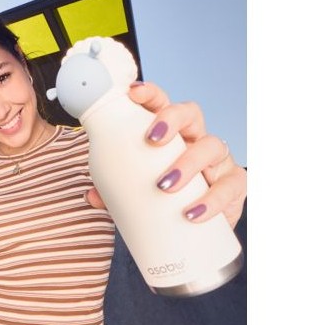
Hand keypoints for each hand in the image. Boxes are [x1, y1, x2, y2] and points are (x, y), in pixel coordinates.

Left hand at [86, 81, 245, 228]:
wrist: (195, 231)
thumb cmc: (163, 200)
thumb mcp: (136, 192)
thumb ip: (114, 191)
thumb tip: (91, 196)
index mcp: (170, 134)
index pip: (162, 103)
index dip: (150, 94)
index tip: (132, 94)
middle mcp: (196, 139)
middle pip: (191, 113)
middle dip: (171, 119)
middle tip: (151, 140)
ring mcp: (218, 161)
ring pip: (212, 146)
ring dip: (188, 163)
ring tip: (164, 186)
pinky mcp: (234, 186)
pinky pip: (229, 186)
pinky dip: (212, 200)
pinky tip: (192, 213)